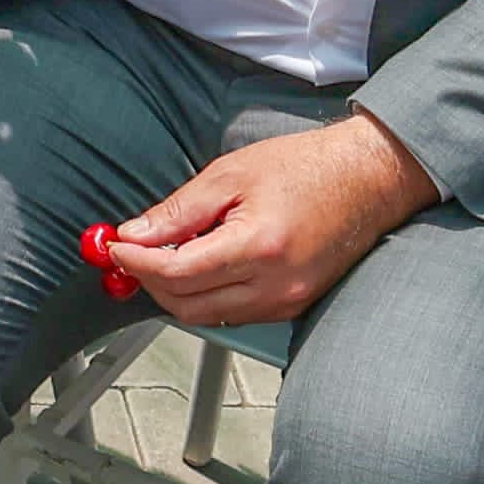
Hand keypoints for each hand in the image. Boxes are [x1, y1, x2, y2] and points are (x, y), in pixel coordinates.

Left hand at [104, 114, 440, 327]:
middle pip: (187, 305)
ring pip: (208, 315)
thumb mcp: (231, 175)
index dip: (137, 263)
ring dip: (176, 291)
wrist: (367, 180)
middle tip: (132, 251)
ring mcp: (287, 301)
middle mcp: (275, 285)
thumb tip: (135, 234)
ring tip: (165, 253)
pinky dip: (206, 294)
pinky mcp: (293, 305)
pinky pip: (234, 312)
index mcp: (258, 247)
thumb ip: (179, 211)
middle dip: (150, 281)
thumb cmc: (306, 168)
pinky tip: (201, 262)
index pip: (176, 274)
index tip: (115, 247)